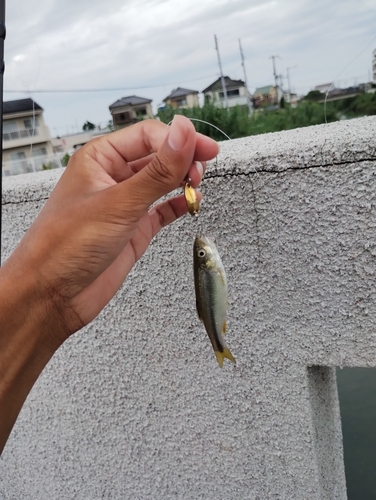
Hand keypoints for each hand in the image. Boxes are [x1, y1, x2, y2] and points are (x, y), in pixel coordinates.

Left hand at [4, 115, 218, 342]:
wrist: (52, 295)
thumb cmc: (64, 246)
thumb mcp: (119, 203)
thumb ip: (157, 170)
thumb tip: (183, 134)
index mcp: (100, 159)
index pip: (148, 136)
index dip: (178, 140)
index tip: (202, 148)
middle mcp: (112, 178)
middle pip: (157, 156)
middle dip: (183, 159)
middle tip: (204, 167)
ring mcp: (125, 205)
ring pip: (162, 182)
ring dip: (183, 180)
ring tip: (198, 183)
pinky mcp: (133, 229)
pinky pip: (162, 210)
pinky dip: (179, 205)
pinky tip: (191, 202)